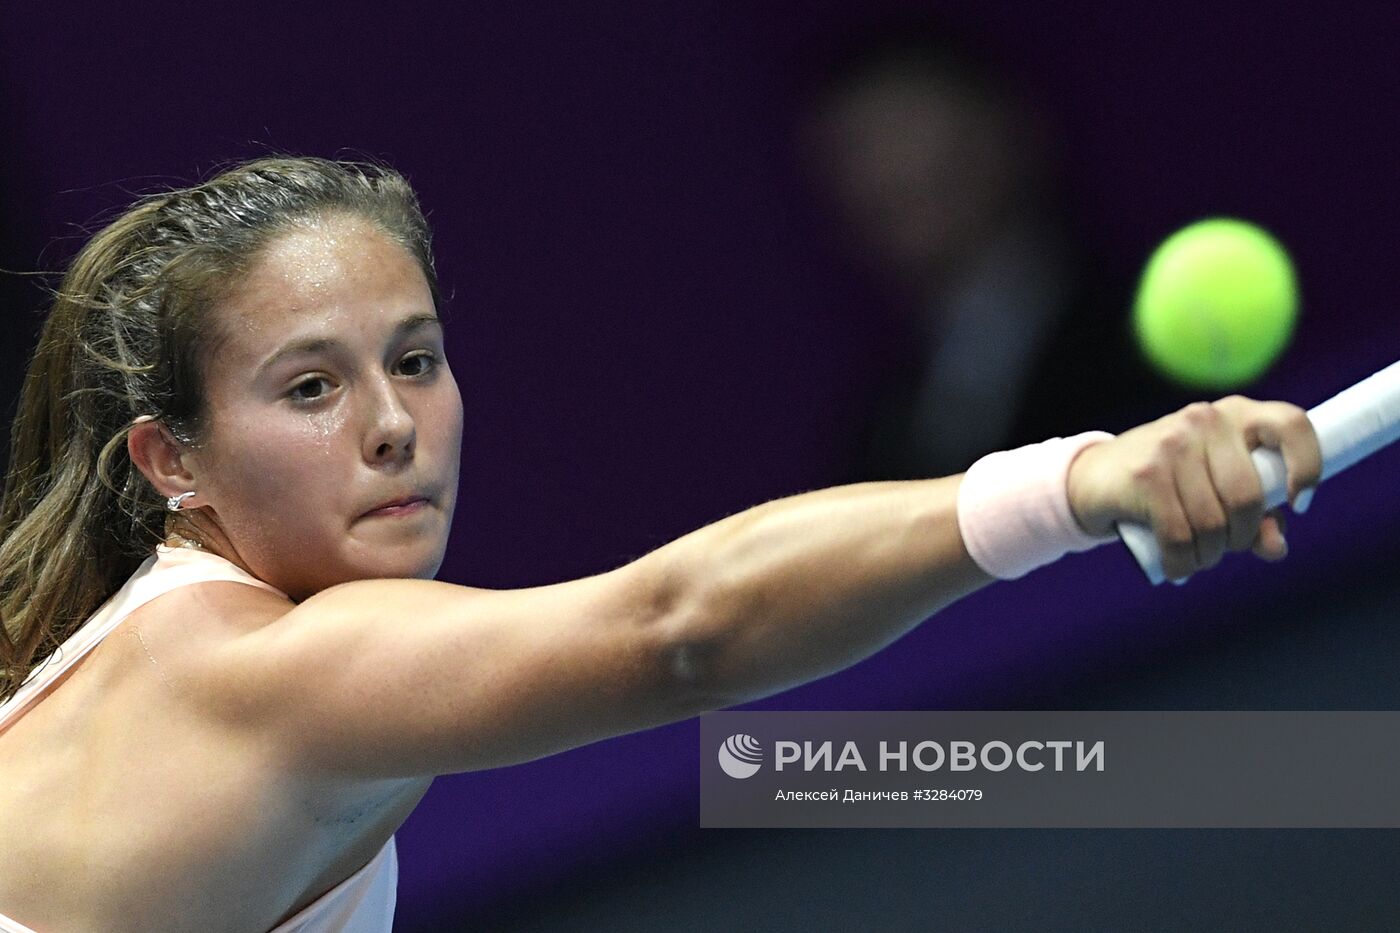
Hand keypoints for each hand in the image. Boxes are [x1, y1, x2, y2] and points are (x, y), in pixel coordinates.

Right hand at [1066, 397, 1321, 580]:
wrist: (1092, 477)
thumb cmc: (1168, 484)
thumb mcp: (1216, 489)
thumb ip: (1256, 514)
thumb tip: (1274, 547)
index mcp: (1235, 414)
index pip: (1292, 425)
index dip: (1307, 468)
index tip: (1299, 504)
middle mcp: (1205, 420)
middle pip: (1248, 496)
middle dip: (1240, 537)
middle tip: (1224, 548)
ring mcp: (1172, 444)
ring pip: (1213, 523)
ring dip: (1208, 556)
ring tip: (1195, 559)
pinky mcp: (1146, 474)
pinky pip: (1179, 535)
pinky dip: (1182, 563)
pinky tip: (1177, 568)